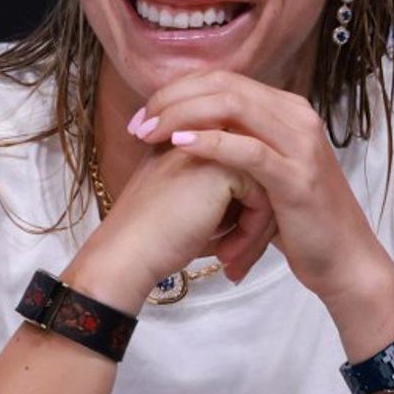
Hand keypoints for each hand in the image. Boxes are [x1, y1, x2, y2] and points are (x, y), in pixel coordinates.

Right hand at [80, 142, 274, 309]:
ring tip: (235, 261)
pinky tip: (227, 254)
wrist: (128, 250)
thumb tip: (261, 200)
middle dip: (256, 220)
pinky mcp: (225, 165)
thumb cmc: (154, 235)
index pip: (243, 164)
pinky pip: (264, 197)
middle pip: (258, 172)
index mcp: (193, 134)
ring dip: (256, 230)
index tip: (234, 243)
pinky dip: (252, 232)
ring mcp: (216, 144)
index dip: (245, 207)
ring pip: (266, 185)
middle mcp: (205, 132)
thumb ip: (220, 190)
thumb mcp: (190, 201)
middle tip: (238, 257)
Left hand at [134, 71, 393, 304]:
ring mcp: (300, 143)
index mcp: (287, 109)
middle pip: (223, 84)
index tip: (143, 116)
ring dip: (182, 115)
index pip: (223, 79)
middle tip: (138, 125)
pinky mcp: (296, 176)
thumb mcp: (265, 172)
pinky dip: (210, 141)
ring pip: (233, 106)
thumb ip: (238, 144)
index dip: (177, 91)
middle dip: (172, 99)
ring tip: (149, 133)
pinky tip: (179, 145)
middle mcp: (296, 115)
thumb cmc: (299, 220)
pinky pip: (247, 148)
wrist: (344, 260)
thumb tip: (188, 130)